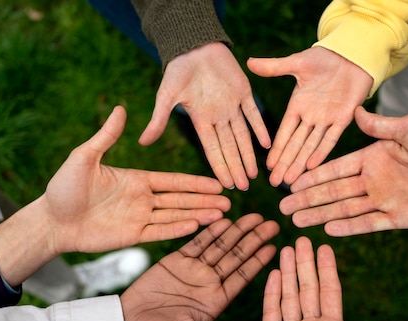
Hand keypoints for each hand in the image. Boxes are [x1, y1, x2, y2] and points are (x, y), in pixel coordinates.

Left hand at [45, 105, 230, 252]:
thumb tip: (120, 108)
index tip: (216, 182)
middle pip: (180, 199)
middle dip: (205, 200)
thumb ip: (106, 137)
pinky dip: (178, 230)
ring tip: (222, 215)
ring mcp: (138, 219)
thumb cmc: (63, 188)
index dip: (195, 182)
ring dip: (198, 215)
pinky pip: (159, 233)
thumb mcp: (84, 157)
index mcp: (136, 180)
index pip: (172, 180)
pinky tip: (197, 226)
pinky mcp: (131, 237)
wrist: (51, 220)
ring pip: (175, 216)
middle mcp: (142, 199)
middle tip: (230, 200)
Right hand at [120, 213, 279, 320]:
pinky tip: (224, 219)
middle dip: (254, 240)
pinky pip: (197, 243)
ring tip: (254, 216)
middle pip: (236, 257)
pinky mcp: (175, 262)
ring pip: (220, 246)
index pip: (242, 277)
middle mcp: (208, 284)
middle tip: (272, 224)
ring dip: (237, 231)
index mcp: (216, 302)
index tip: (275, 247)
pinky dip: (210, 231)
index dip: (259, 262)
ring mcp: (193, 271)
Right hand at [138, 42, 270, 190]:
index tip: (226, 185)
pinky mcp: (244, 91)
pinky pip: (253, 113)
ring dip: (248, 154)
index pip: (212, 149)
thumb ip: (159, 120)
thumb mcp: (166, 96)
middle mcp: (218, 117)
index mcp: (201, 120)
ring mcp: (232, 105)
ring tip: (254, 174)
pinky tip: (266, 144)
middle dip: (236, 167)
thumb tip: (142, 142)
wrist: (192, 45)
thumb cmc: (177, 70)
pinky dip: (260, 128)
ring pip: (243, 135)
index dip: (220, 167)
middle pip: (230, 147)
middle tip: (244, 187)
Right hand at [247, 47, 372, 186]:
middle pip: (295, 145)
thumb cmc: (324, 57)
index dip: (276, 149)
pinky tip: (312, 166)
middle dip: (285, 164)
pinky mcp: (344, 118)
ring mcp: (327, 120)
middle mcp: (310, 117)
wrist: (352, 54)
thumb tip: (248, 62)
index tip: (267, 166)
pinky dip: (322, 151)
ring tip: (291, 181)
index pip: (284, 132)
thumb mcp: (297, 63)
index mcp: (297, 106)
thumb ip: (274, 67)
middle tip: (275, 183)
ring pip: (311, 146)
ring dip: (301, 163)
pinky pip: (331, 138)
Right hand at [280, 107, 407, 235]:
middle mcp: (375, 180)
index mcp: (374, 157)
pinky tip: (329, 231)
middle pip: (334, 192)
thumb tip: (356, 111)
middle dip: (308, 199)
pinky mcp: (400, 218)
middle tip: (283, 207)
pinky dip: (350, 228)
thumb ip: (379, 127)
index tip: (291, 182)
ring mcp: (386, 200)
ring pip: (346, 210)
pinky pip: (369, 224)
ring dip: (321, 215)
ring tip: (297, 221)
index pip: (335, 169)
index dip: (312, 176)